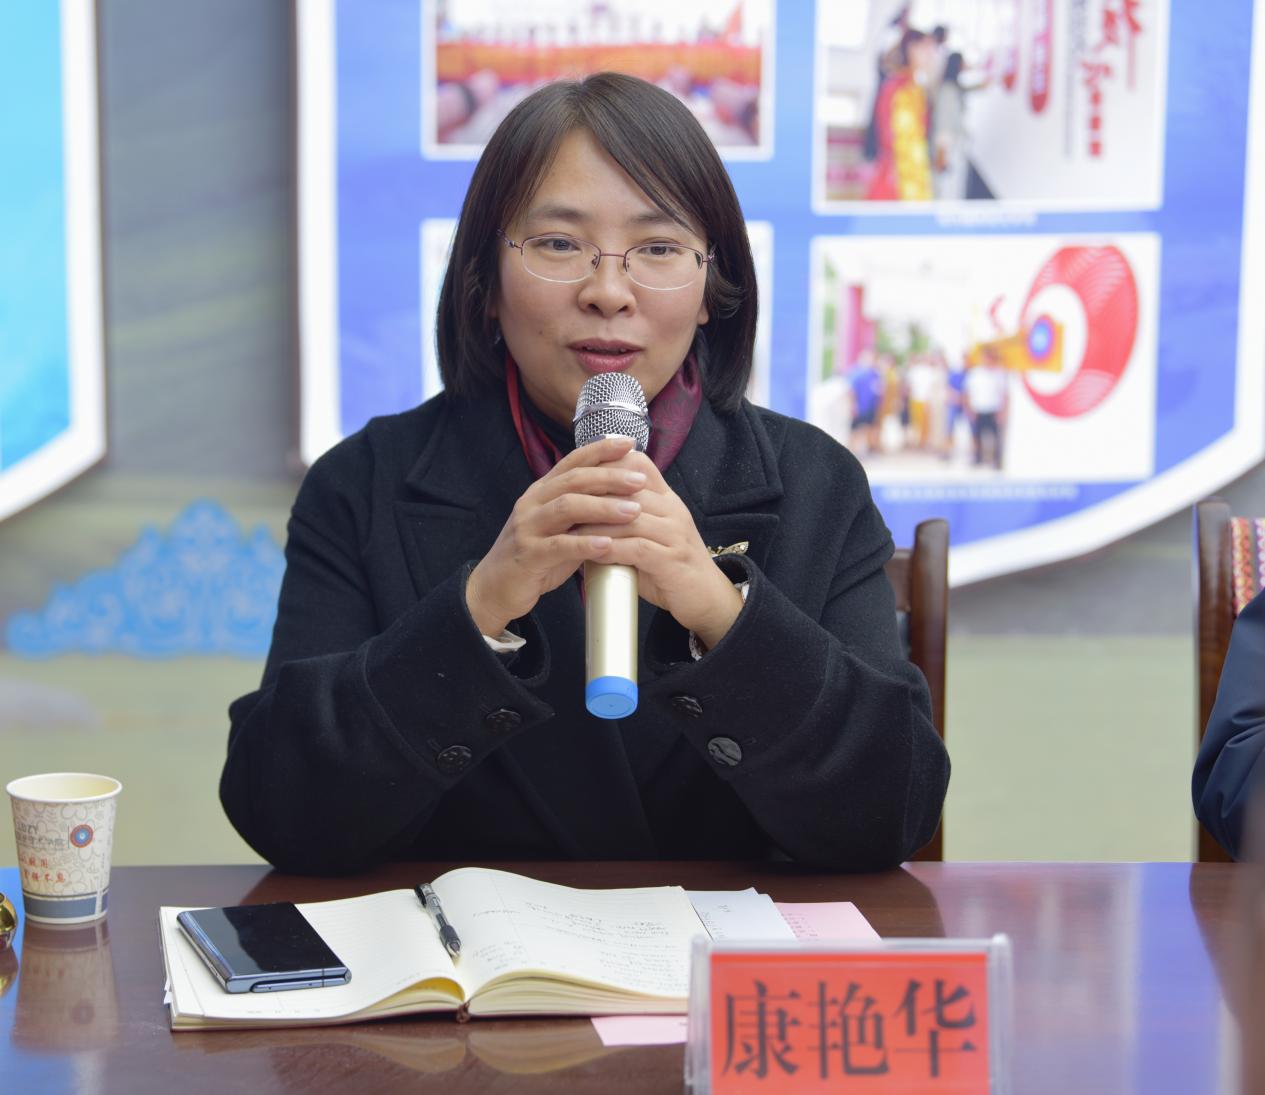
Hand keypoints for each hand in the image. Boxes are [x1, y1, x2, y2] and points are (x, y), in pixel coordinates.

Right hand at [465, 436, 645, 636]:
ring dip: (603, 507)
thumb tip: (623, 499)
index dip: (599, 450)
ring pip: (566, 507)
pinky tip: (608, 545)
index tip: (629, 443)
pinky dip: (585, 544)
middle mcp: (533, 503)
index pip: (572, 462)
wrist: (495, 588)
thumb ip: (584, 515)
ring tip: (633, 511)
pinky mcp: (527, 555)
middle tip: (639, 481)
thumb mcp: (560, 529)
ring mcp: (527, 528)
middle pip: (573, 480)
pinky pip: (559, 546)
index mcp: (542, 492)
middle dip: (609, 477)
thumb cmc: (535, 558)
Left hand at [573, 451, 743, 650]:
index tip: (576, 473)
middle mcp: (673, 510)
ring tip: (567, 530)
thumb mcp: (650, 537)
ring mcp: (675, 534)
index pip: (639, 466)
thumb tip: (584, 518)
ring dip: (595, 524)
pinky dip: (610, 548)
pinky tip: (590, 553)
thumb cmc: (670, 569)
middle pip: (628, 488)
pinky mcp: (672, 560)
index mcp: (667, 500)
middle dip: (592, 495)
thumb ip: (625, 523)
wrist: (707, 599)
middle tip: (560, 503)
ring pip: (629, 517)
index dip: (607, 464)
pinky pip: (636, 548)